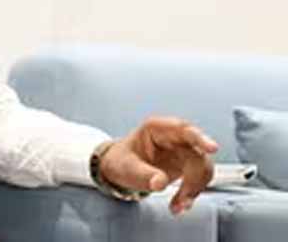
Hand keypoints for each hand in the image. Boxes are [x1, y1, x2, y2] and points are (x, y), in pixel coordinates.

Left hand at [99, 117, 217, 214]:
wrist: (120, 169)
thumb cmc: (121, 160)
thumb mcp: (126, 167)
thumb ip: (143, 174)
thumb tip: (160, 183)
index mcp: (157, 128)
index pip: (183, 129)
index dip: (200, 138)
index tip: (212, 148)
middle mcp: (174, 136)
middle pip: (197, 154)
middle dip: (194, 179)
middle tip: (184, 198)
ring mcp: (183, 150)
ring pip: (202, 168)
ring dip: (194, 189)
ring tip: (178, 205)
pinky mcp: (187, 164)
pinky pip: (199, 178)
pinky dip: (192, 193)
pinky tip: (180, 204)